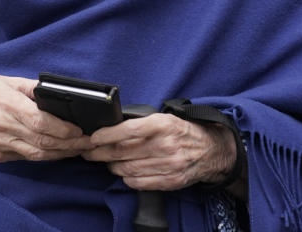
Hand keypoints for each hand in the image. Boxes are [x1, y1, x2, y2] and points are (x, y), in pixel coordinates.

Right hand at [0, 73, 91, 186]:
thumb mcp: (5, 81)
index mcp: (7, 105)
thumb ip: (32, 88)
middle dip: (70, 144)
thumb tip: (57, 92)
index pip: (40, 122)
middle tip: (89, 142)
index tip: (80, 130)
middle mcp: (3, 128)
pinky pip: (27, 157)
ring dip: (62, 153)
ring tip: (80, 148)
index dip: (63, 129)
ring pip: (37, 154)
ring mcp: (0, 144)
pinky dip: (46, 155)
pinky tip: (60, 150)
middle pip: (43, 142)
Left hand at [81, 113, 236, 191]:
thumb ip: (142, 122)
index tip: (94, 137)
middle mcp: (166, 145)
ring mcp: (169, 164)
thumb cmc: (183, 132)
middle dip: (101, 153)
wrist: (211, 150)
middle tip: (90, 152)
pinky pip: (139, 183)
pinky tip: (124, 172)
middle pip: (124, 152)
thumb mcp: (165, 118)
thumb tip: (112, 127)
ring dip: (113, 166)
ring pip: (128, 169)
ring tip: (107, 162)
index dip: (107, 135)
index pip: (128, 130)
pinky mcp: (171, 181)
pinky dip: (127, 178)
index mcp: (163, 124)